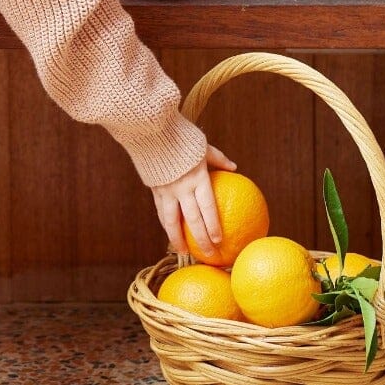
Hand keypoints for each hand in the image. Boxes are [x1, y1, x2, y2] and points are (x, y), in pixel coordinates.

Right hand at [151, 144, 236, 260]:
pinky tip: (170, 233)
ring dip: (178, 238)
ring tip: (184, 251)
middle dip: (201, 239)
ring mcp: (166, 190)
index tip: (219, 241)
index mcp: (197, 177)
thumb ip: (218, 159)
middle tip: (209, 255)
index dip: (213, 225)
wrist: (150, 129)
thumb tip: (234, 168)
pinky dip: (166, 224)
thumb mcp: (203, 146)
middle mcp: (182, 187)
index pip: (207, 207)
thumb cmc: (181, 136)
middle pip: (193, 219)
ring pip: (172, 220)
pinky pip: (161, 211)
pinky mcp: (154, 189)